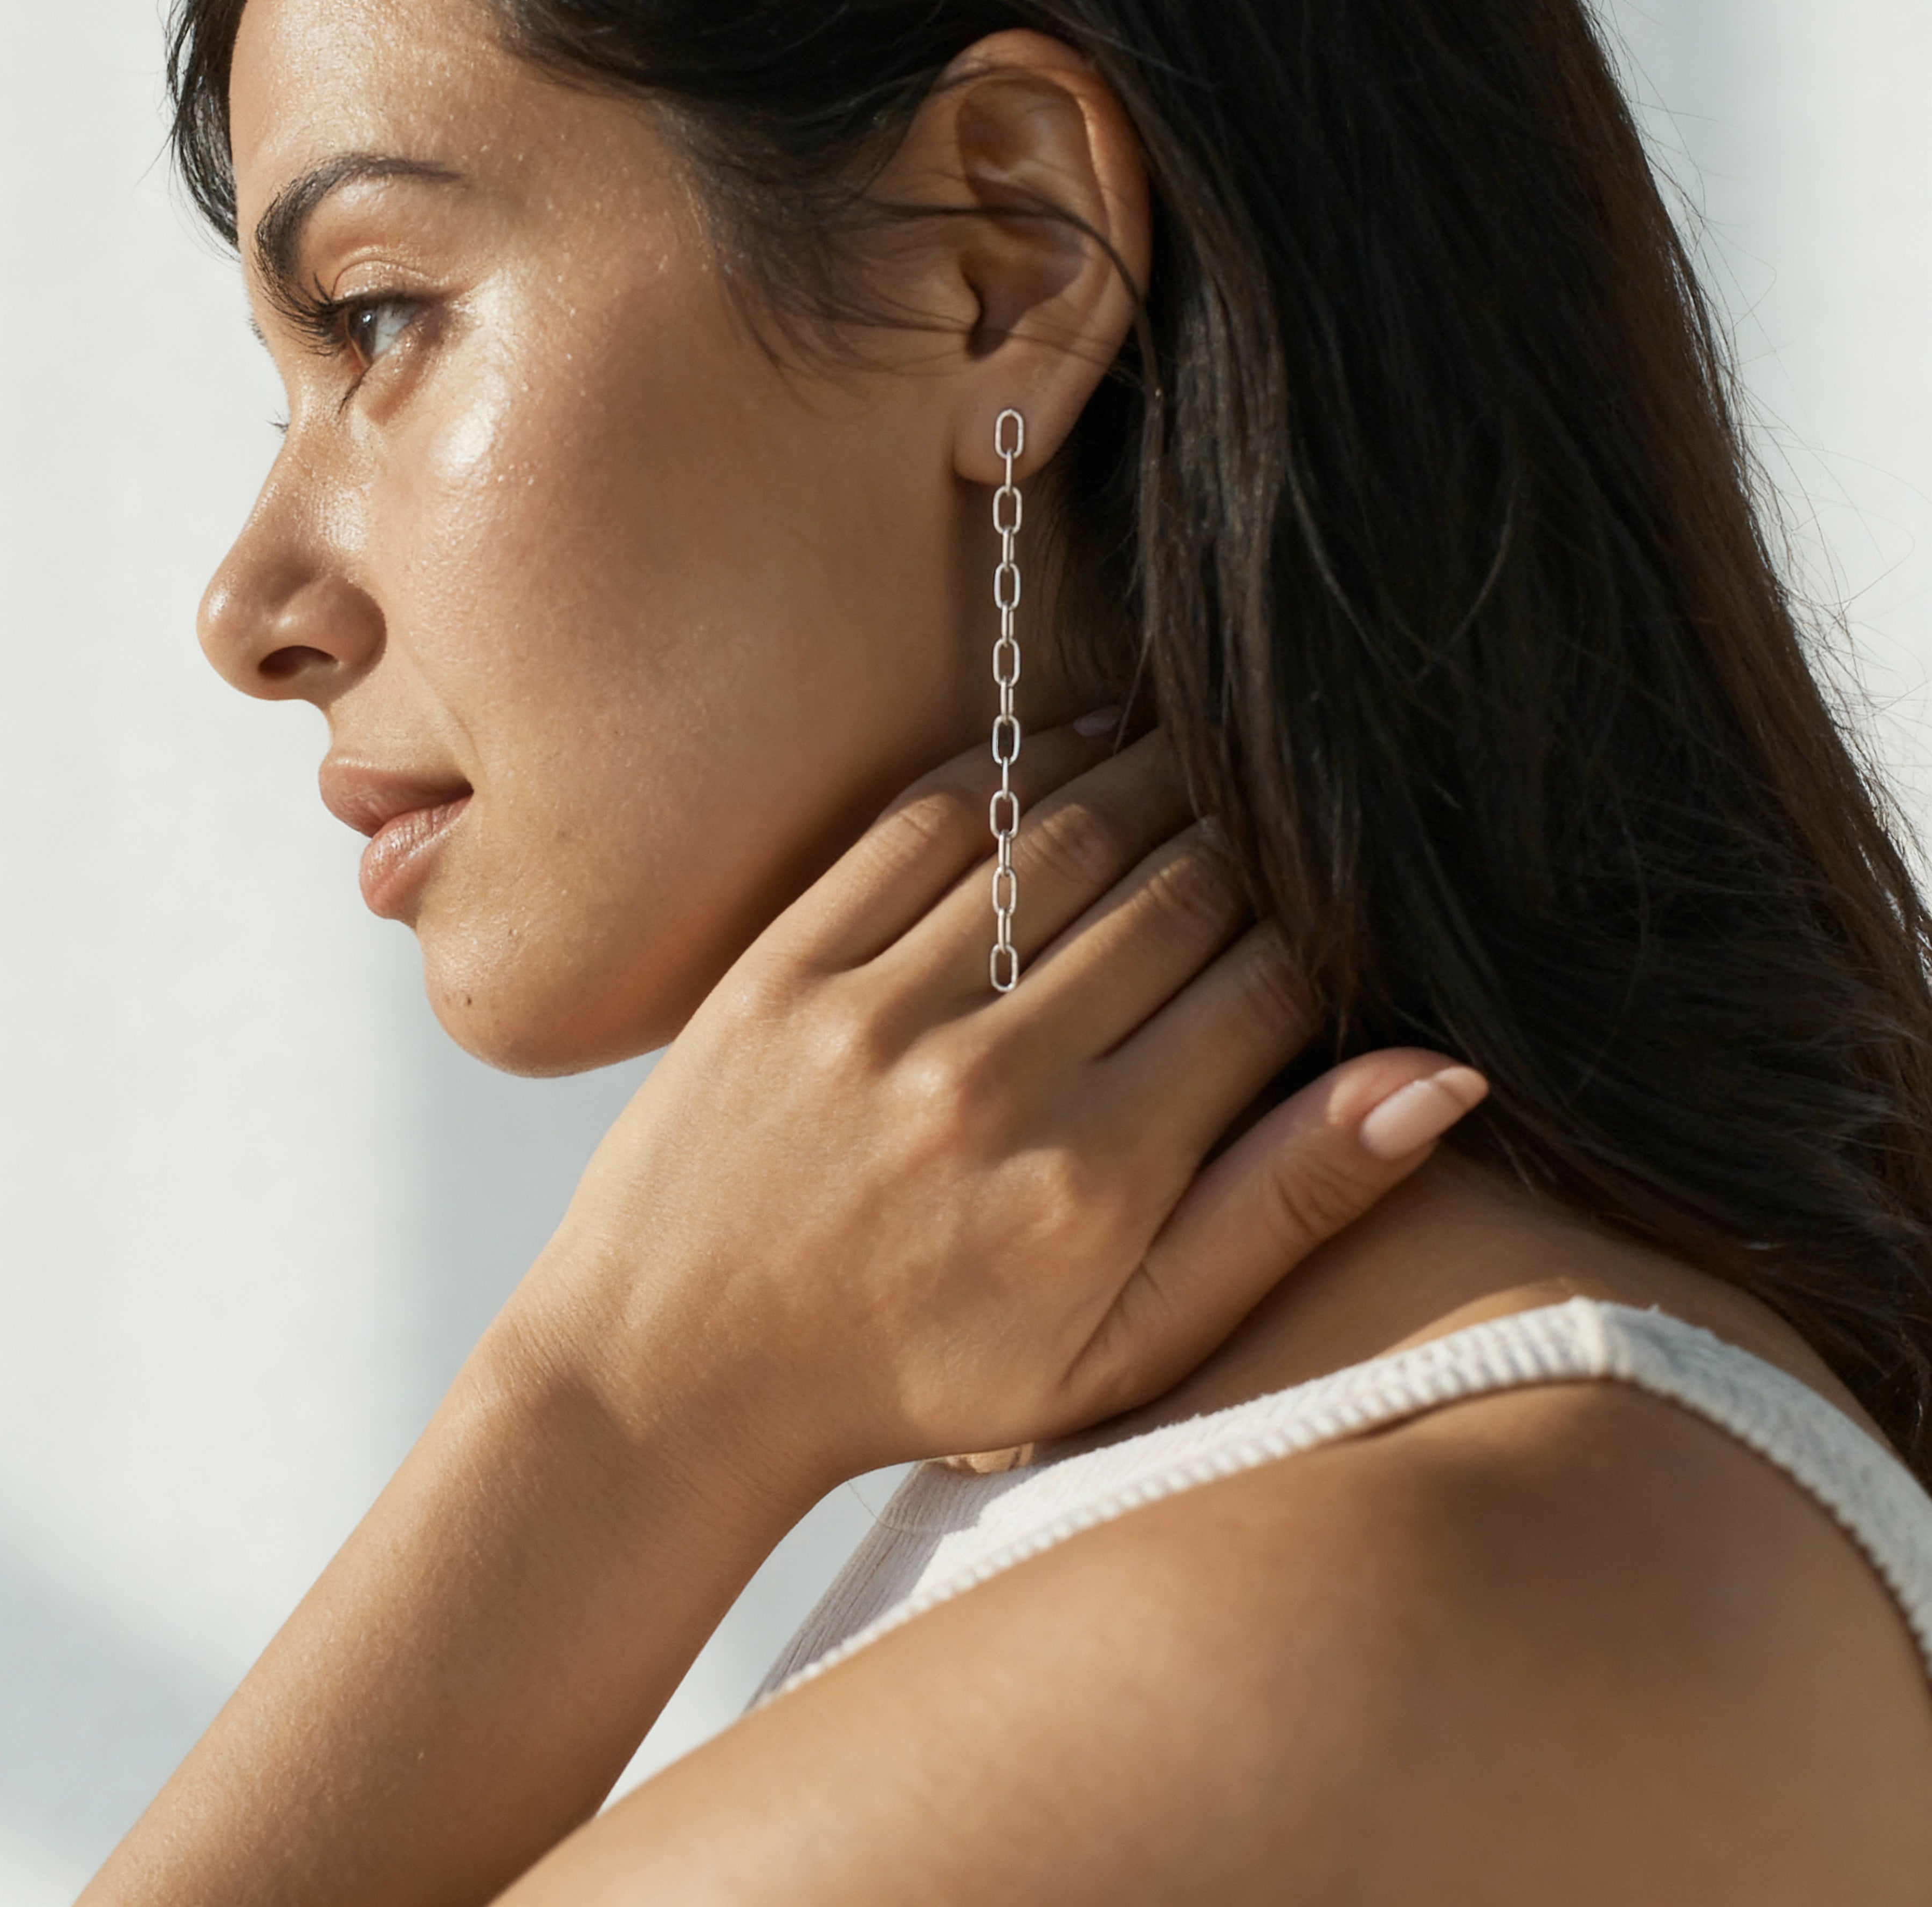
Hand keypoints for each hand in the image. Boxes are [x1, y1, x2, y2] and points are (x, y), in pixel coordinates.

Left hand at [501, 721, 1486, 1517]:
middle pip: (1177, 894)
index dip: (1321, 933)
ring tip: (1210, 752)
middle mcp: (991, 1082)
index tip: (1336, 910)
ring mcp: (876, 1013)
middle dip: (1253, 843)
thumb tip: (1440, 1077)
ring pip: (1065, 835)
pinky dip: (1016, 763)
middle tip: (1288, 813)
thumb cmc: (919, 1372)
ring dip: (1156, 774)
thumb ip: (1278, 1209)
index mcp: (1093, 1180)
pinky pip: (927, 820)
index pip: (1264, 989)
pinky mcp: (786, 964)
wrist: (676, 1365)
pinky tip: (1079, 744)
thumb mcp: (1121, 1349)